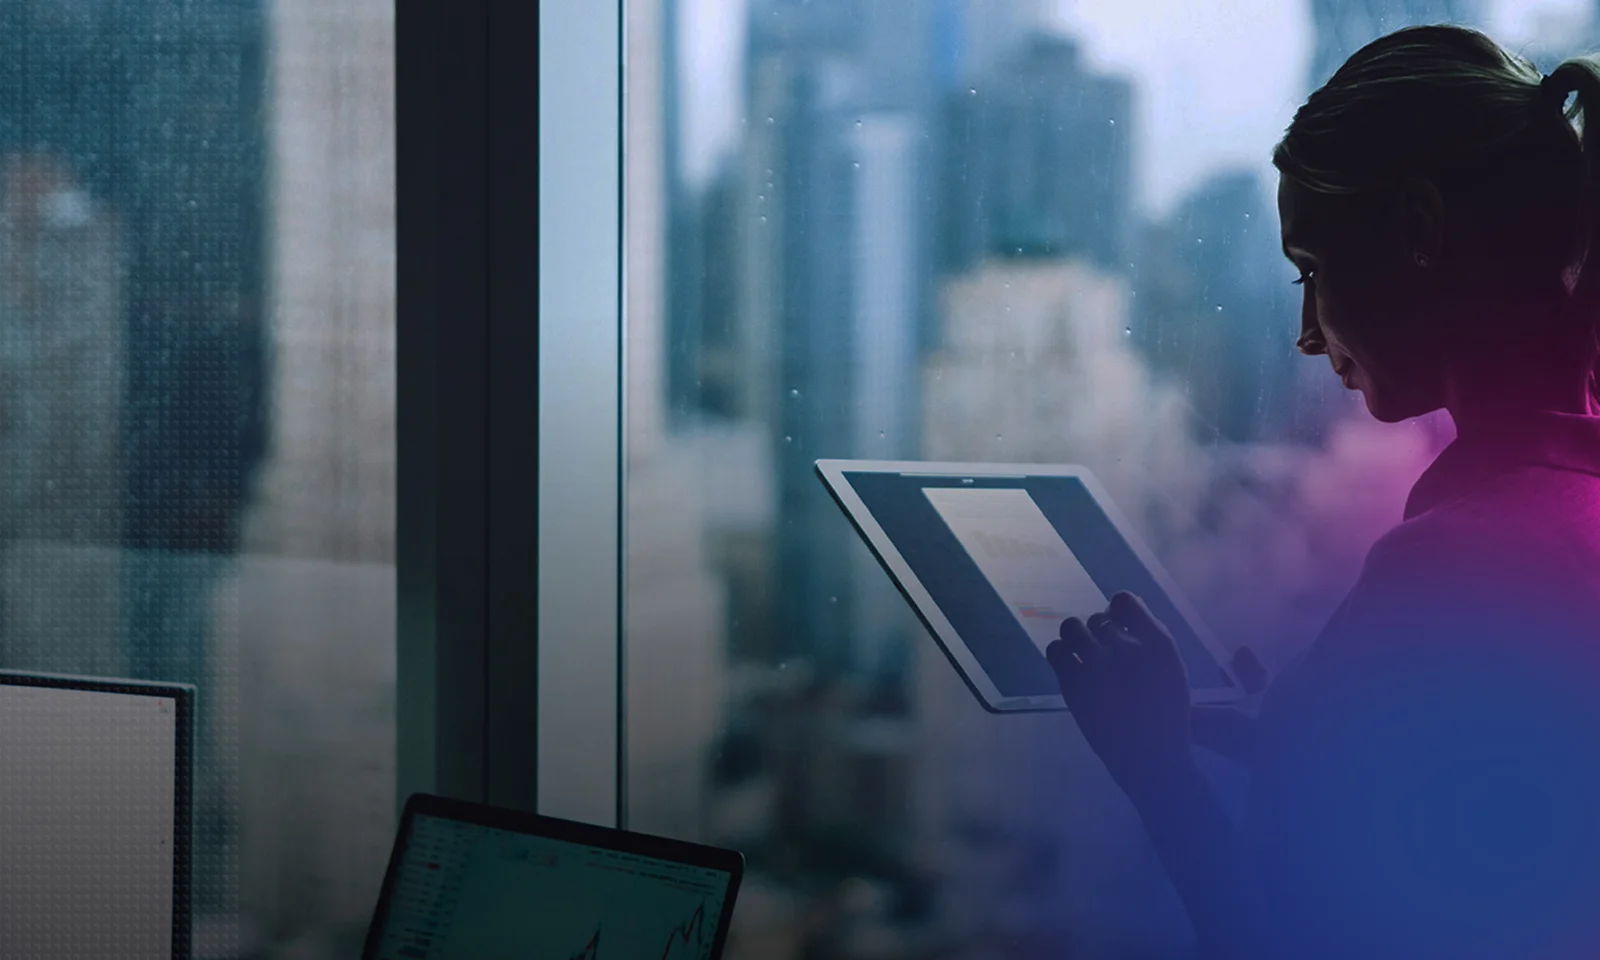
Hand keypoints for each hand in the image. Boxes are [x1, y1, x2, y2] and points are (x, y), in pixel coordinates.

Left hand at [1048, 592, 1191, 799]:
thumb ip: (1149, 641)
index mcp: (1159, 643)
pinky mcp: (1075, 685)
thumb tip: (1118, 614)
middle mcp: (1129, 648)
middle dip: (1097, 632)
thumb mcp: (1171, 672)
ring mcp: (1099, 665)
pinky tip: (1069, 668)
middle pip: (1097, 617)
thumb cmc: (1166, 717)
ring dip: (1075, 637)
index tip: (1116, 627)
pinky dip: (1060, 654)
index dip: (1116, 611)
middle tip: (1100, 654)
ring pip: (1072, 627)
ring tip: (1081, 656)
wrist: (1152, 760)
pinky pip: (1055, 650)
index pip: (1123, 600)